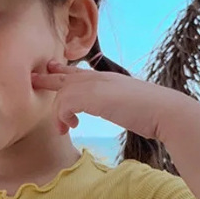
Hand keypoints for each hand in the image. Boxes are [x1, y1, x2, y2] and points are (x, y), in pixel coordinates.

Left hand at [31, 60, 186, 137]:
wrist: (165, 112)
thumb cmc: (152, 113)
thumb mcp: (128, 105)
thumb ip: (116, 103)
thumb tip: (114, 109)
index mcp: (108, 78)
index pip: (81, 72)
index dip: (65, 72)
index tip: (53, 70)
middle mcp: (100, 77)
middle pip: (66, 75)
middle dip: (48, 77)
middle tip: (33, 78)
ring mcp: (96, 84)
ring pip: (62, 92)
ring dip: (59, 112)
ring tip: (63, 128)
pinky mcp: (93, 96)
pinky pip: (64, 103)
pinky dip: (63, 117)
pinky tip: (71, 127)